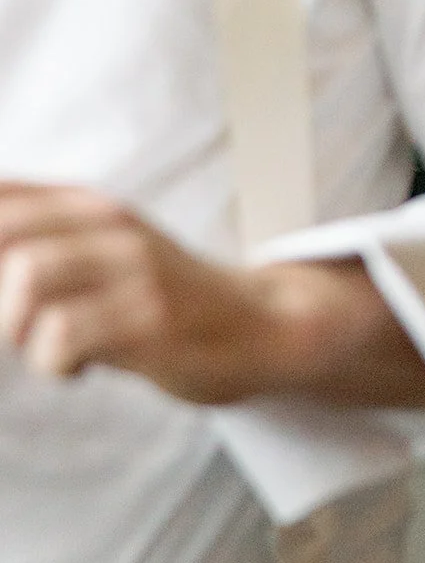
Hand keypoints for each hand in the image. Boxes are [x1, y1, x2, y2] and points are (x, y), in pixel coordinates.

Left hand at [0, 182, 424, 407]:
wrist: (260, 324)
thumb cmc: (159, 298)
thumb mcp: (98, 255)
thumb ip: (38, 244)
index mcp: (87, 207)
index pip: (2, 195)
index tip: (2, 287)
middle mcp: (111, 226)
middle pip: (5, 230)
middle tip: (18, 326)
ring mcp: (136, 269)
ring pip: (29, 276)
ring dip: (15, 327)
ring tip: (46, 346)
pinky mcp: (153, 318)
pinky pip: (65, 335)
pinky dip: (54, 362)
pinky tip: (80, 367)